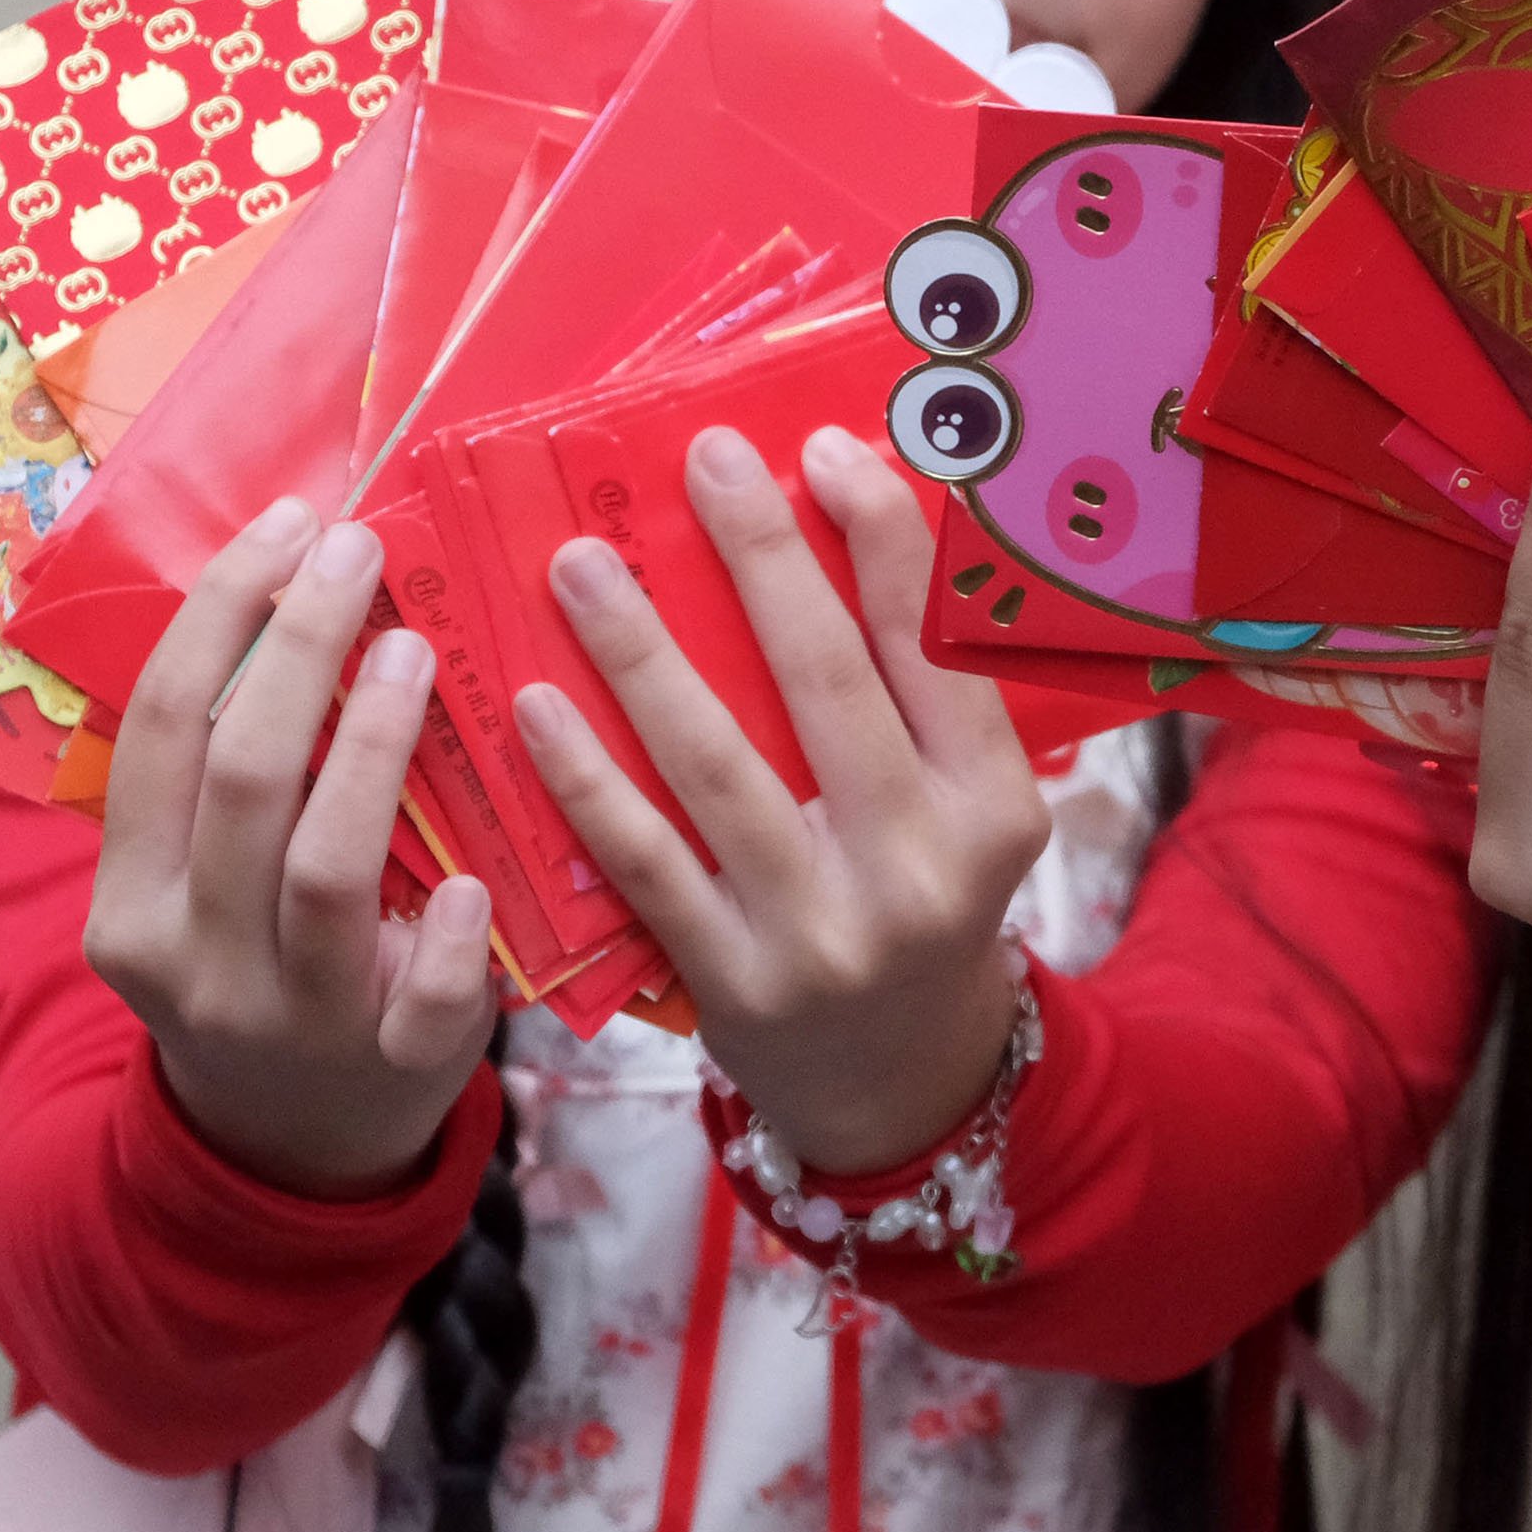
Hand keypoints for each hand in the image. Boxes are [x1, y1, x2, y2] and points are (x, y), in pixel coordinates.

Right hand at [85, 499, 495, 1197]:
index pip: (161, 731)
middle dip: (296, 651)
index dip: (220, 619)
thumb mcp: (205, 888)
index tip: (289, 525)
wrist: (292, 1143)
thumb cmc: (264, 963)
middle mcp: (196, 958)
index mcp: (134, 900)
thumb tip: (298, 591)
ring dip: (377, 750)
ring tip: (419, 652)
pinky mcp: (396, 1064)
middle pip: (243, 780)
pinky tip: (468, 879)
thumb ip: (230, 781)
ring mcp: (297, 1016)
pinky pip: (421, 995)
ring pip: (325, 869)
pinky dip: (444, 933)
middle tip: (359, 554)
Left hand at [514, 424, 1043, 1175]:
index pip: (937, 649)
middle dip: (762, 558)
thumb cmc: (922, 902)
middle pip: (828, 684)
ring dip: (642, 653)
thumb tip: (843, 534)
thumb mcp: (967, 812)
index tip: (824, 447)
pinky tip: (535, 705)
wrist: (898, 1083)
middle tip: (702, 460)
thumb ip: (925, 706)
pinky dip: (586, 778)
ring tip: (581, 563)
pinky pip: (645, 858)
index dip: (883, 541)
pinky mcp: (733, 979)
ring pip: (719, 765)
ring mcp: (822, 928)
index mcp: (996, 806)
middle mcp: (921, 865)